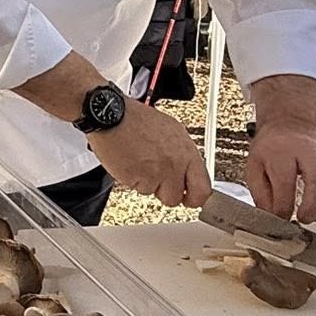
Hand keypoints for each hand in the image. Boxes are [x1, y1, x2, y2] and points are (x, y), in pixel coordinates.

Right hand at [89, 101, 210, 209]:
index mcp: (186, 151)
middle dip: (167, 193)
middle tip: (159, 181)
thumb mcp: (172, 131)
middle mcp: (174, 164)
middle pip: (176, 198)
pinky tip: (131, 163)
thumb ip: (183, 155)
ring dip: (147, 184)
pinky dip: (132, 180)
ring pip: (154, 194)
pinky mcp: (136, 179)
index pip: (203, 188)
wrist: (112, 116)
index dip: (195, 198)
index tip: (190, 199)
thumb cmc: (138, 120)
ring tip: (140, 163)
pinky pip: (137, 189)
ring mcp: (155, 173)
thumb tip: (188, 172)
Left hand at [243, 124, 315, 221]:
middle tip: (303, 219)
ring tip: (315, 217)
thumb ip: (261, 194)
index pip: (285, 181)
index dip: (284, 206)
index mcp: (281, 151)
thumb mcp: (254, 168)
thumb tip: (273, 216)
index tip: (281, 218)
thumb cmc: (272, 149)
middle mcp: (307, 150)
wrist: (290, 126)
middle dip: (313, 206)